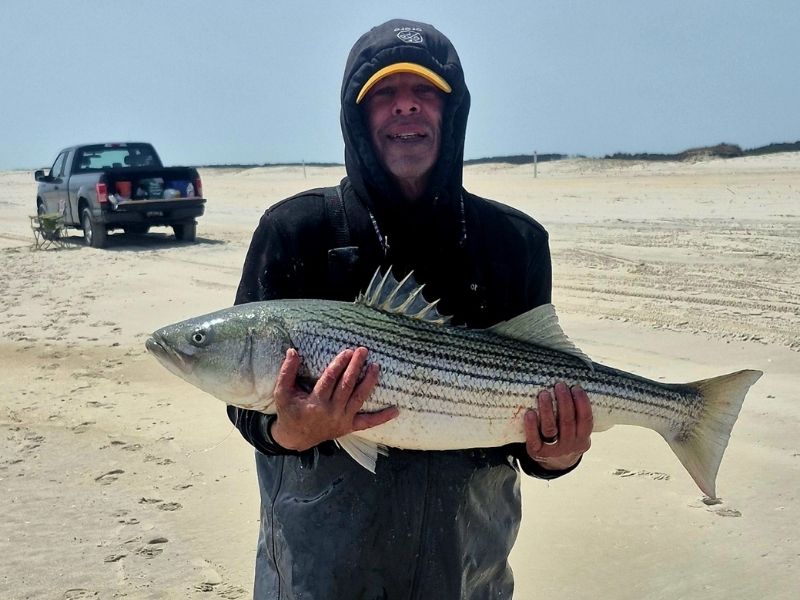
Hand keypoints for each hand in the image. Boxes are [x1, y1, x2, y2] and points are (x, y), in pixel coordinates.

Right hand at [270, 347, 397, 450]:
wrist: (296, 438)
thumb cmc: (289, 412)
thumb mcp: (282, 393)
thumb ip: (287, 372)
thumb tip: (293, 351)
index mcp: (315, 403)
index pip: (329, 380)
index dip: (339, 365)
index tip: (347, 352)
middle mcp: (331, 412)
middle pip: (346, 386)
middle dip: (355, 367)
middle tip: (363, 351)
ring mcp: (342, 420)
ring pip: (358, 399)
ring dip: (368, 382)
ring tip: (376, 366)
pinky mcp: (349, 427)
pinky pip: (368, 423)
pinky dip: (382, 418)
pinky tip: (396, 410)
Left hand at [524, 382, 591, 470]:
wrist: (556, 464)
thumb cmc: (568, 438)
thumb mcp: (578, 432)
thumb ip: (578, 416)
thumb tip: (574, 383)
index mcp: (583, 439)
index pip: (586, 420)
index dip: (582, 403)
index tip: (576, 387)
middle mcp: (570, 445)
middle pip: (567, 422)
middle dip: (564, 401)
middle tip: (559, 385)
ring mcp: (553, 450)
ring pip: (550, 429)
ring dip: (547, 410)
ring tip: (544, 394)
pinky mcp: (536, 452)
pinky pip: (534, 438)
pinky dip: (531, 425)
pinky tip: (530, 412)